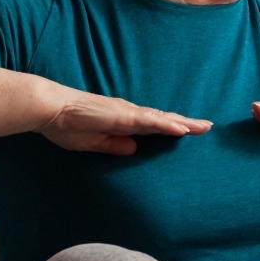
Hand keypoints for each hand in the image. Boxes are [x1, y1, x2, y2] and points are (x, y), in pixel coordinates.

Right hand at [37, 88, 211, 155]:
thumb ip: (115, 146)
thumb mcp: (95, 144)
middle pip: (164, 120)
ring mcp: (126, 113)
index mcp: (123, 121)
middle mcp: (129, 114)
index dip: (172, 128)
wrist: (51, 111)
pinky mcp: (121, 116)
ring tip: (203, 127)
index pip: (154, 126)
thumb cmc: (68, 126)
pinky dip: (166, 125)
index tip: (191, 132)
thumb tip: (134, 150)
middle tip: (208, 127)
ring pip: (161, 119)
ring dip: (183, 123)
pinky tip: (181, 129)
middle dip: (187, 123)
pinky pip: (149, 121)